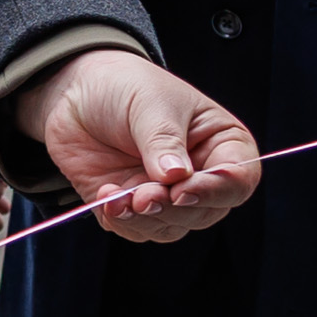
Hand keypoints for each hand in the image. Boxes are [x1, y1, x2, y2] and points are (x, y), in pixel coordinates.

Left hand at [14, 45, 260, 241]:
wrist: (77, 91)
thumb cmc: (126, 86)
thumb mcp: (150, 103)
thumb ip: (164, 142)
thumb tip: (176, 178)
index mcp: (221, 143)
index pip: (238, 180)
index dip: (216, 190)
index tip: (183, 189)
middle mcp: (201, 175)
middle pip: (207, 212)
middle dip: (173, 208)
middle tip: (145, 195)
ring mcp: (168, 194)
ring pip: (172, 227)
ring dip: (146, 218)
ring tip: (120, 197)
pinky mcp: (134, 207)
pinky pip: (137, 230)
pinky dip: (121, 219)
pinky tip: (106, 196)